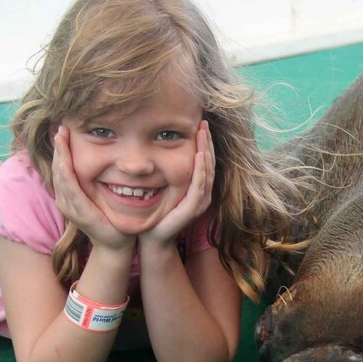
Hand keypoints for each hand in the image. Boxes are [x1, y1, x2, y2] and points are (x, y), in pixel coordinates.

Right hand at [52, 126, 133, 250]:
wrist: (116, 243)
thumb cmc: (110, 219)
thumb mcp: (99, 195)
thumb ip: (94, 181)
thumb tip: (101, 160)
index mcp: (68, 195)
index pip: (61, 167)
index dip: (61, 149)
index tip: (63, 130)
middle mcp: (64, 200)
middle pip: (58, 168)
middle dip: (59, 147)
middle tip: (60, 127)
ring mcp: (70, 207)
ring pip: (61, 176)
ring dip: (60, 156)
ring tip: (60, 137)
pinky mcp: (79, 212)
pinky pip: (70, 190)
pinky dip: (66, 174)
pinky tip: (65, 162)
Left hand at [140, 120, 214, 246]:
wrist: (152, 238)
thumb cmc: (156, 212)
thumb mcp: (164, 186)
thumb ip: (168, 171)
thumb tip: (160, 147)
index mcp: (199, 188)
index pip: (205, 161)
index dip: (205, 143)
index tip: (201, 124)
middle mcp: (203, 194)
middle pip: (209, 163)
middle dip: (207, 142)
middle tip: (204, 123)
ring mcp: (200, 202)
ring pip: (207, 171)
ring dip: (206, 151)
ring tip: (203, 133)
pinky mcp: (192, 208)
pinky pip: (199, 185)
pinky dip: (200, 170)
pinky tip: (198, 155)